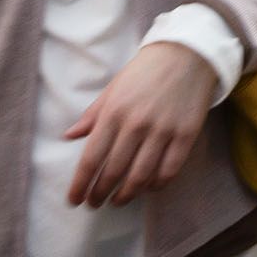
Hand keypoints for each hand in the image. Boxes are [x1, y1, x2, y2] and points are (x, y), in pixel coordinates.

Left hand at [64, 39, 220, 206]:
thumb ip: (92, 115)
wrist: (188, 52)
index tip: (74, 200)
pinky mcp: (186, 135)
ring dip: (126, 195)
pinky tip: (148, 188)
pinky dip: (156, 185)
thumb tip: (68, 136)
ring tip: (118, 201)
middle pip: (114, 172)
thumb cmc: (145, 70)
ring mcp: (163, 131)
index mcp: (114, 112)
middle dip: (100, 194)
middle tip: (95, 203)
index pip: (91, 159)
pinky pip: (169, 170)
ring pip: (141, 177)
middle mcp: (136, 124)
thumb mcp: (113, 89)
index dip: (81, 185)